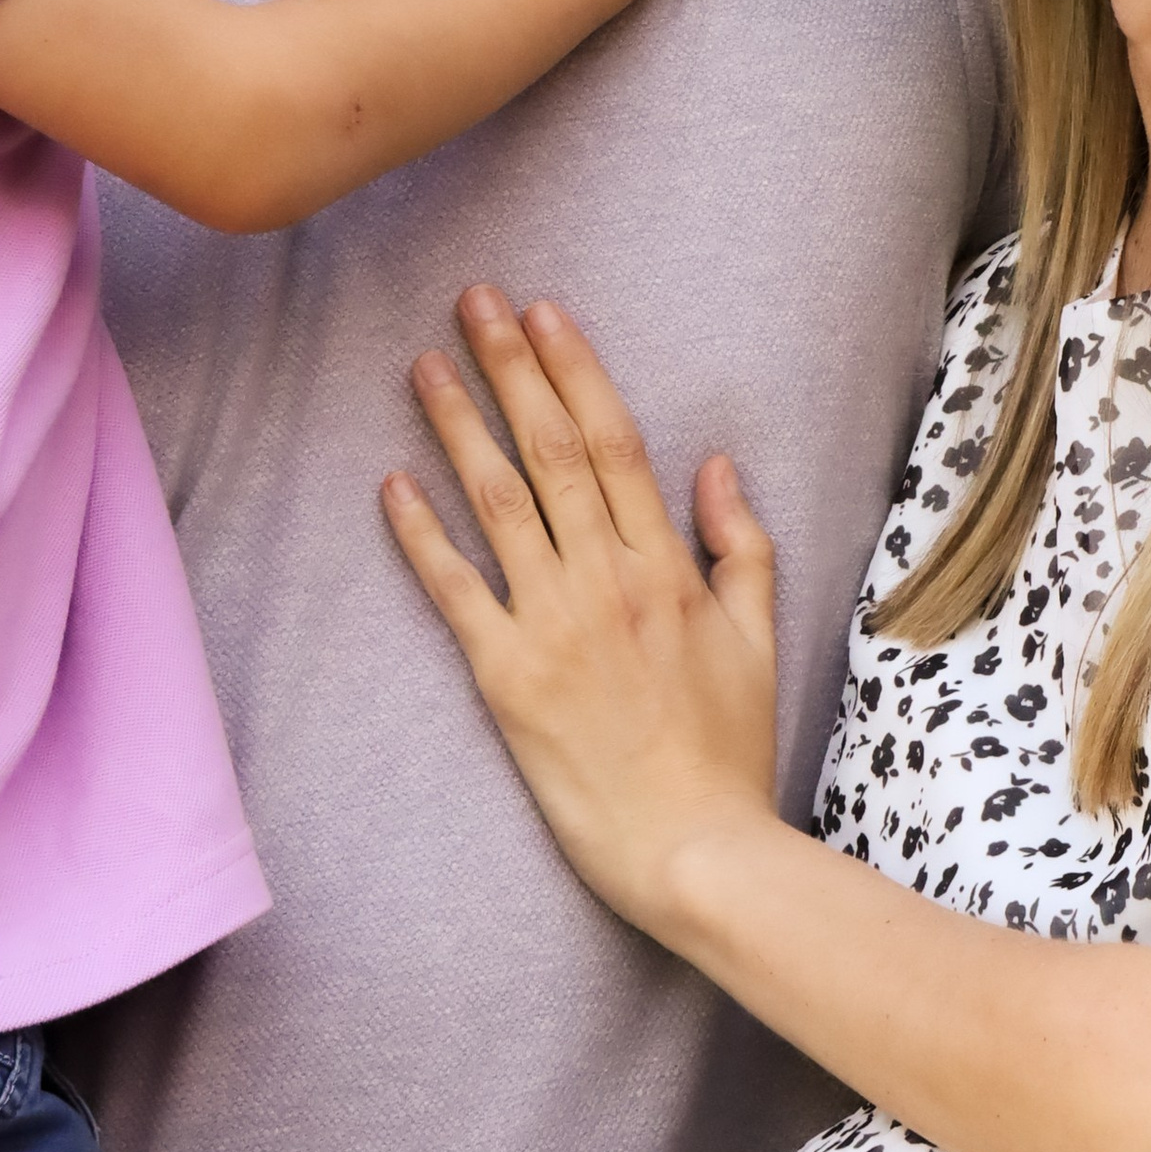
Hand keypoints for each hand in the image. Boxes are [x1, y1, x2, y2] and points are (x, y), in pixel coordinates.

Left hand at [383, 286, 779, 933]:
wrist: (694, 851)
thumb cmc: (730, 751)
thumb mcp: (758, 636)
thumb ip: (740, 544)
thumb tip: (716, 463)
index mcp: (668, 566)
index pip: (613, 441)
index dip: (574, 369)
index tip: (545, 312)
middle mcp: (608, 580)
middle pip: (549, 450)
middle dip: (510, 367)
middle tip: (474, 300)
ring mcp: (553, 626)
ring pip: (497, 502)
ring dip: (458, 425)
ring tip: (426, 363)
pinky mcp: (507, 679)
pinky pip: (456, 591)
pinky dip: (422, 534)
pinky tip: (392, 481)